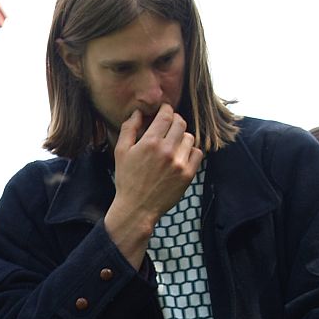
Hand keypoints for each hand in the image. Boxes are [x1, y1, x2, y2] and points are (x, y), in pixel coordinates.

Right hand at [105, 103, 202, 242]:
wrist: (137, 208)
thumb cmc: (127, 179)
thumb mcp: (121, 151)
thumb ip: (129, 128)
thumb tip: (139, 112)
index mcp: (150, 142)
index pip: (166, 115)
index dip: (166, 109)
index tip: (165, 111)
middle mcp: (167, 150)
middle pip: (180, 123)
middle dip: (175, 121)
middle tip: (169, 126)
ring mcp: (179, 163)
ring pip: (189, 138)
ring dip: (182, 137)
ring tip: (173, 144)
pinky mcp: (187, 175)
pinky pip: (197, 153)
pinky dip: (191, 151)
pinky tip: (181, 156)